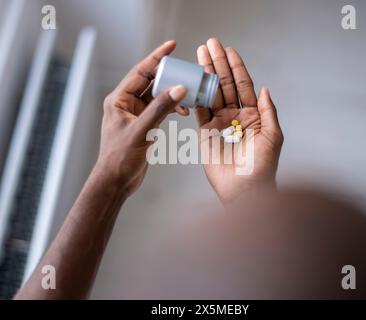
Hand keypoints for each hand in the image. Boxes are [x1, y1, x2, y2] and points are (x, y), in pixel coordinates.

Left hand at [95, 41, 186, 195]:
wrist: (116, 180)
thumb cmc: (120, 157)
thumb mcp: (141, 131)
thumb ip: (160, 109)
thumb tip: (179, 89)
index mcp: (119, 100)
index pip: (140, 72)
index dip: (156, 57)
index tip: (171, 45)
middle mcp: (126, 104)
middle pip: (150, 82)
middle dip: (168, 76)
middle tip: (186, 71)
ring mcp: (135, 115)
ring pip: (157, 96)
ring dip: (172, 94)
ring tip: (188, 94)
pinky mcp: (143, 125)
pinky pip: (159, 110)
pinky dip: (171, 108)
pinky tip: (182, 110)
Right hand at [195, 38, 282, 203]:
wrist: (245, 189)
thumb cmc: (262, 165)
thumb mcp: (273, 135)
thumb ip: (268, 111)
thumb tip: (265, 89)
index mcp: (253, 115)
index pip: (243, 86)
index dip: (237, 67)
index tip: (229, 50)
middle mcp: (235, 116)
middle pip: (225, 85)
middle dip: (218, 64)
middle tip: (210, 44)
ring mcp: (219, 123)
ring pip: (211, 93)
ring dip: (205, 74)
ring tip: (200, 54)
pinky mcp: (205, 132)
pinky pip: (199, 110)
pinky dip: (196, 95)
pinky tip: (192, 79)